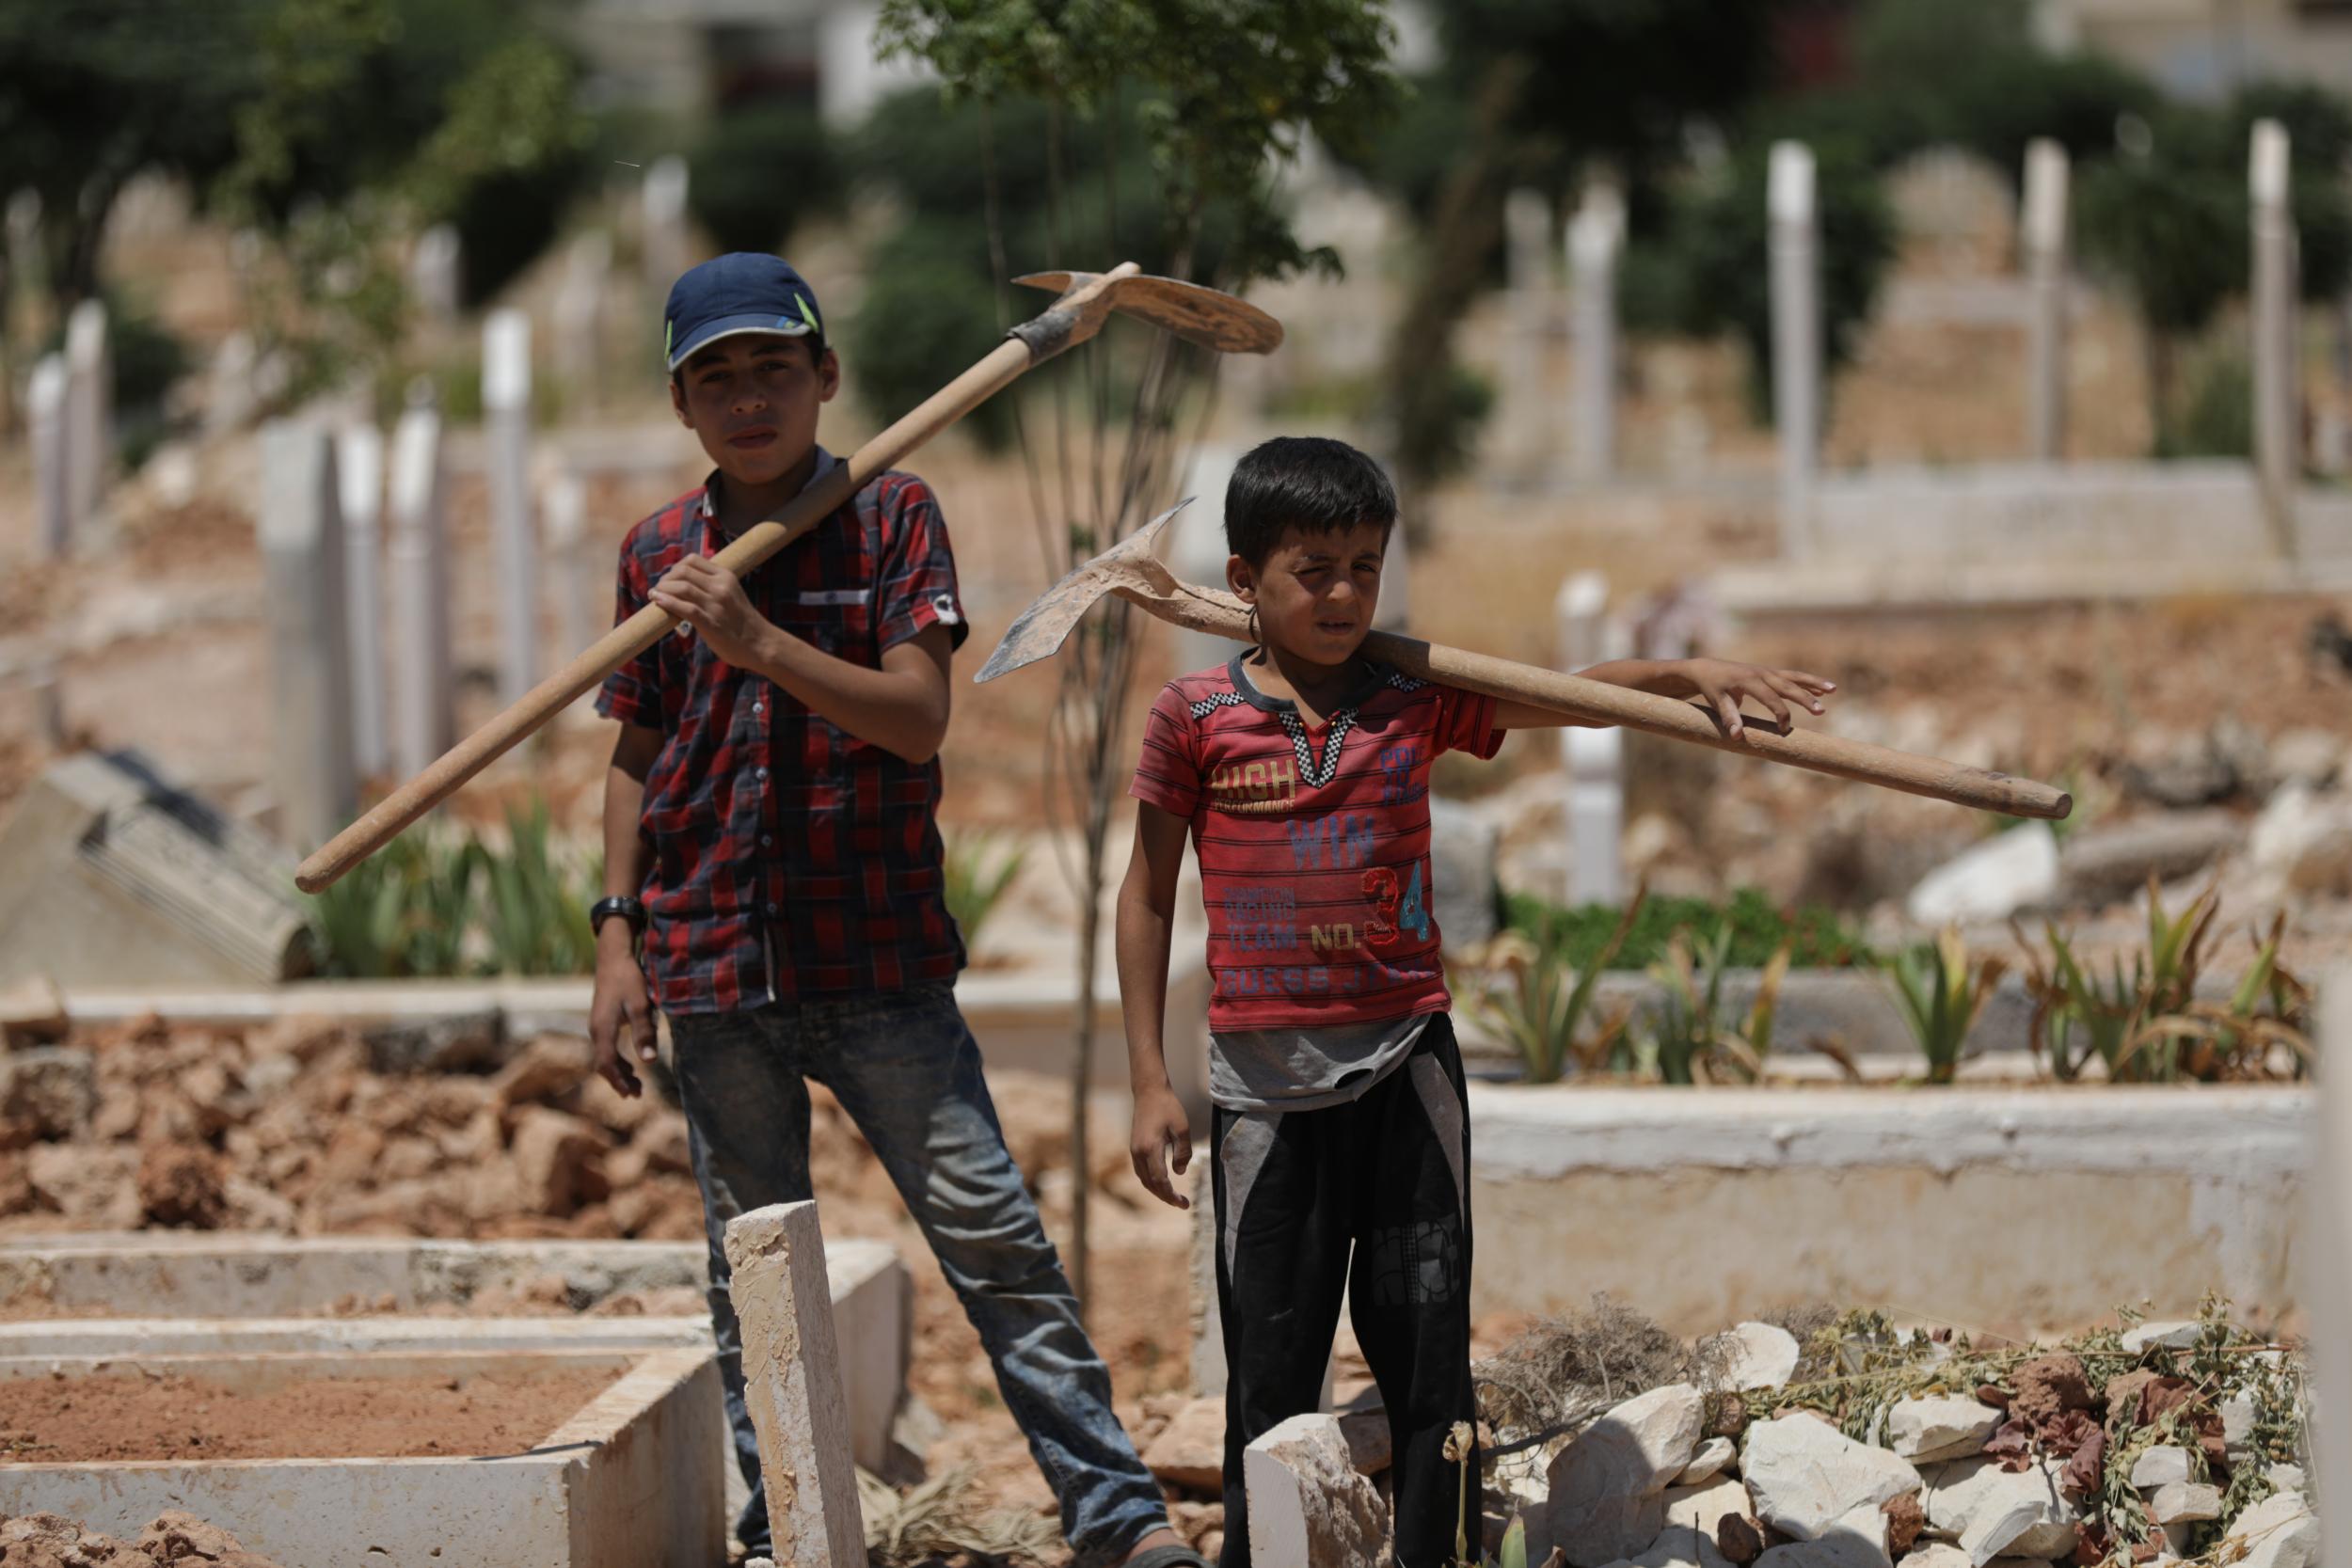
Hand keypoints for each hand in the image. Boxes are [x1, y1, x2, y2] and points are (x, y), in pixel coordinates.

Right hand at [589, 941, 658, 1098]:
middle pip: (603, 1064)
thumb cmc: (629, 979)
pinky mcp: (602, 1021)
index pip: (606, 1064)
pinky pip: (607, 1048)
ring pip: (605, 1057)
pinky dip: (617, 1060)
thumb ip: (644, 1033)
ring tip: (636, 1085)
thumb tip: (650, 1061)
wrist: (614, 957)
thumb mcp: (641, 1006)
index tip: (632, 1094)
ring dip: (619, 1072)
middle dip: (619, 1081)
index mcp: (603, 1029)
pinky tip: (630, 1065)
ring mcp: (597, 1026)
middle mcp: (596, 1030)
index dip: (618, 1081)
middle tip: (637, 1095)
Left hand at [649, 552, 775, 668]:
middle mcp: (720, 587)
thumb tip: (687, 584)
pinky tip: (658, 602)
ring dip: (662, 589)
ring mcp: (715, 604)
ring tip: (655, 595)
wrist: (761, 643)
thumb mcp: (732, 594)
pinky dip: (667, 602)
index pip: (693, 560)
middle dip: (666, 578)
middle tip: (660, 588)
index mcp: (726, 576)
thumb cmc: (743, 622)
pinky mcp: (710, 622)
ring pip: (681, 587)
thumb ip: (714, 586)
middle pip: (683, 571)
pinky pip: (684, 607)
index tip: (670, 578)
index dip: (675, 567)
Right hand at [1129, 1084, 1193, 1209]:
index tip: (1184, 1203)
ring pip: (1144, 1179)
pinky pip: (1141, 1172)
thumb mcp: (1182, 1129)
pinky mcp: (1134, 1148)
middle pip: (1151, 1184)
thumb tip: (1179, 1173)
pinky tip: (1162, 1184)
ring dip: (1158, 1191)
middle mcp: (1138, 1153)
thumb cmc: (1168, 1107)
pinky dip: (1152, 1182)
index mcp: (1150, 1149)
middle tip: (1182, 1204)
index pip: (1160, 1180)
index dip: (1171, 1195)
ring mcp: (1134, 1151)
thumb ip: (1183, 1152)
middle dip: (1166, 1197)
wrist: (1149, 1091)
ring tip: (1173, 1198)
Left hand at [1672, 658, 1835, 740]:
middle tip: (1821, 711)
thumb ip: (1729, 717)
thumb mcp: (1716, 702)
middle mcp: (1761, 673)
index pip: (1769, 697)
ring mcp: (1767, 672)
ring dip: (1814, 684)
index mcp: (1748, 680)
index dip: (1780, 713)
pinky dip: (1807, 682)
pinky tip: (1823, 689)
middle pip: (1787, 686)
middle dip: (1805, 698)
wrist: (1707, 669)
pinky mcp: (1769, 673)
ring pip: (1794, 677)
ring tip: (1833, 689)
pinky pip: (1792, 677)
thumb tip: (1737, 736)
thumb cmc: (1712, 688)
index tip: (1785, 729)